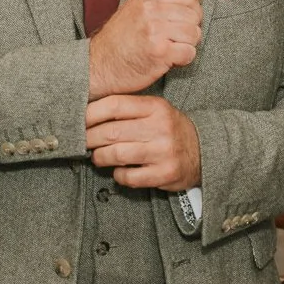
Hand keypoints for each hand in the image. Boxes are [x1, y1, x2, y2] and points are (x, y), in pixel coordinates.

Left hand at [85, 95, 200, 191]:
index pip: (114, 105)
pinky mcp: (165, 174)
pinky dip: (118, 176)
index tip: (78, 121)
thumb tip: (88, 114)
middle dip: (90, 139)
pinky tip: (119, 172)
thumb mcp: (155, 110)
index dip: (90, 113)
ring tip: (98, 157)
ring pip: (117, 155)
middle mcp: (160, 127)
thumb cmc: (169, 129)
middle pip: (111, 132)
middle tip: (82, 142)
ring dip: (100, 158)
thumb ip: (127, 109)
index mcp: (155, 107)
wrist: (205, 151)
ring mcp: (163, 152)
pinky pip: (129, 177)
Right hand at [88, 0, 202, 98]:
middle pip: (194, 15)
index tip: (179, 22)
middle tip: (174, 40)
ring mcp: (154, 30)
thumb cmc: (118, 41)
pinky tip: (169, 60)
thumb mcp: (138, 10)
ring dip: (187, 45)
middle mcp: (149, 10)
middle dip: (189, 30)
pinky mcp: (159, 52)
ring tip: (170, 49)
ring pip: (194, 34)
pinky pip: (189, 53)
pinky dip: (183, 60)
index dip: (190, 10)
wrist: (97, 66)